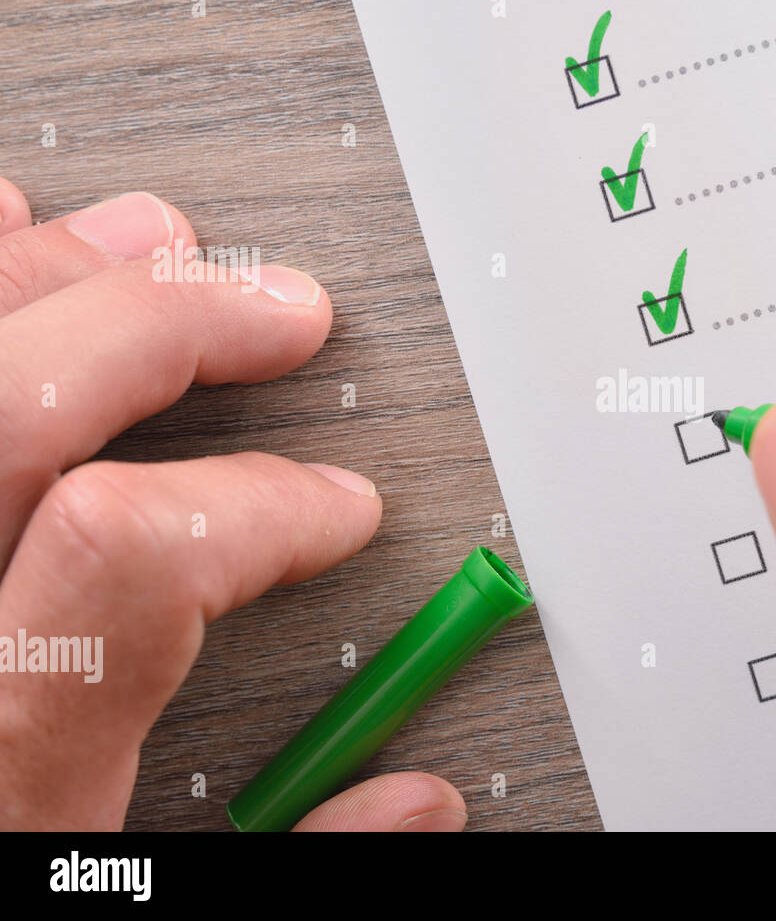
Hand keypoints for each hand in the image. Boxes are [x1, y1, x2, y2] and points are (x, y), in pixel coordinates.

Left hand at [0, 181, 465, 830]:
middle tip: (278, 312)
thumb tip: (415, 805)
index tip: (336, 510)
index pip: (135, 551)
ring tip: (153, 246)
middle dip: (170, 329)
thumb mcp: (139, 915)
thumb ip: (296, 860)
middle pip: (23, 410)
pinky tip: (5, 242)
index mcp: (1, 762)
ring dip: (52, 278)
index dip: (265, 507)